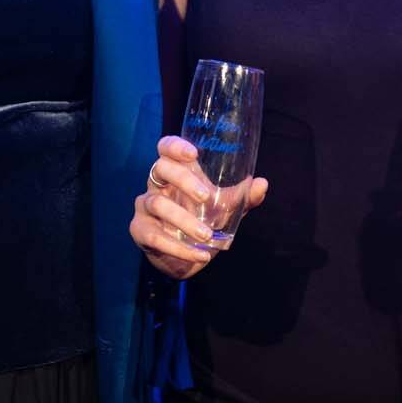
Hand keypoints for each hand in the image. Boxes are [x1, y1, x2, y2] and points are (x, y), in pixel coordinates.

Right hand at [129, 135, 268, 279]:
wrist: (186, 256)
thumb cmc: (203, 221)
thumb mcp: (225, 208)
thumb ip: (243, 197)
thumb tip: (262, 183)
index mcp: (175, 173)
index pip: (165, 148)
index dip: (174, 146)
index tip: (193, 154)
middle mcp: (157, 185)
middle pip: (160, 169)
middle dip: (183, 180)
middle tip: (206, 197)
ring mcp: (145, 207)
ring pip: (157, 204)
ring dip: (183, 220)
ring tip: (207, 235)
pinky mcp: (139, 230)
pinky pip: (154, 236)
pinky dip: (179, 248)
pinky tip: (201, 255)